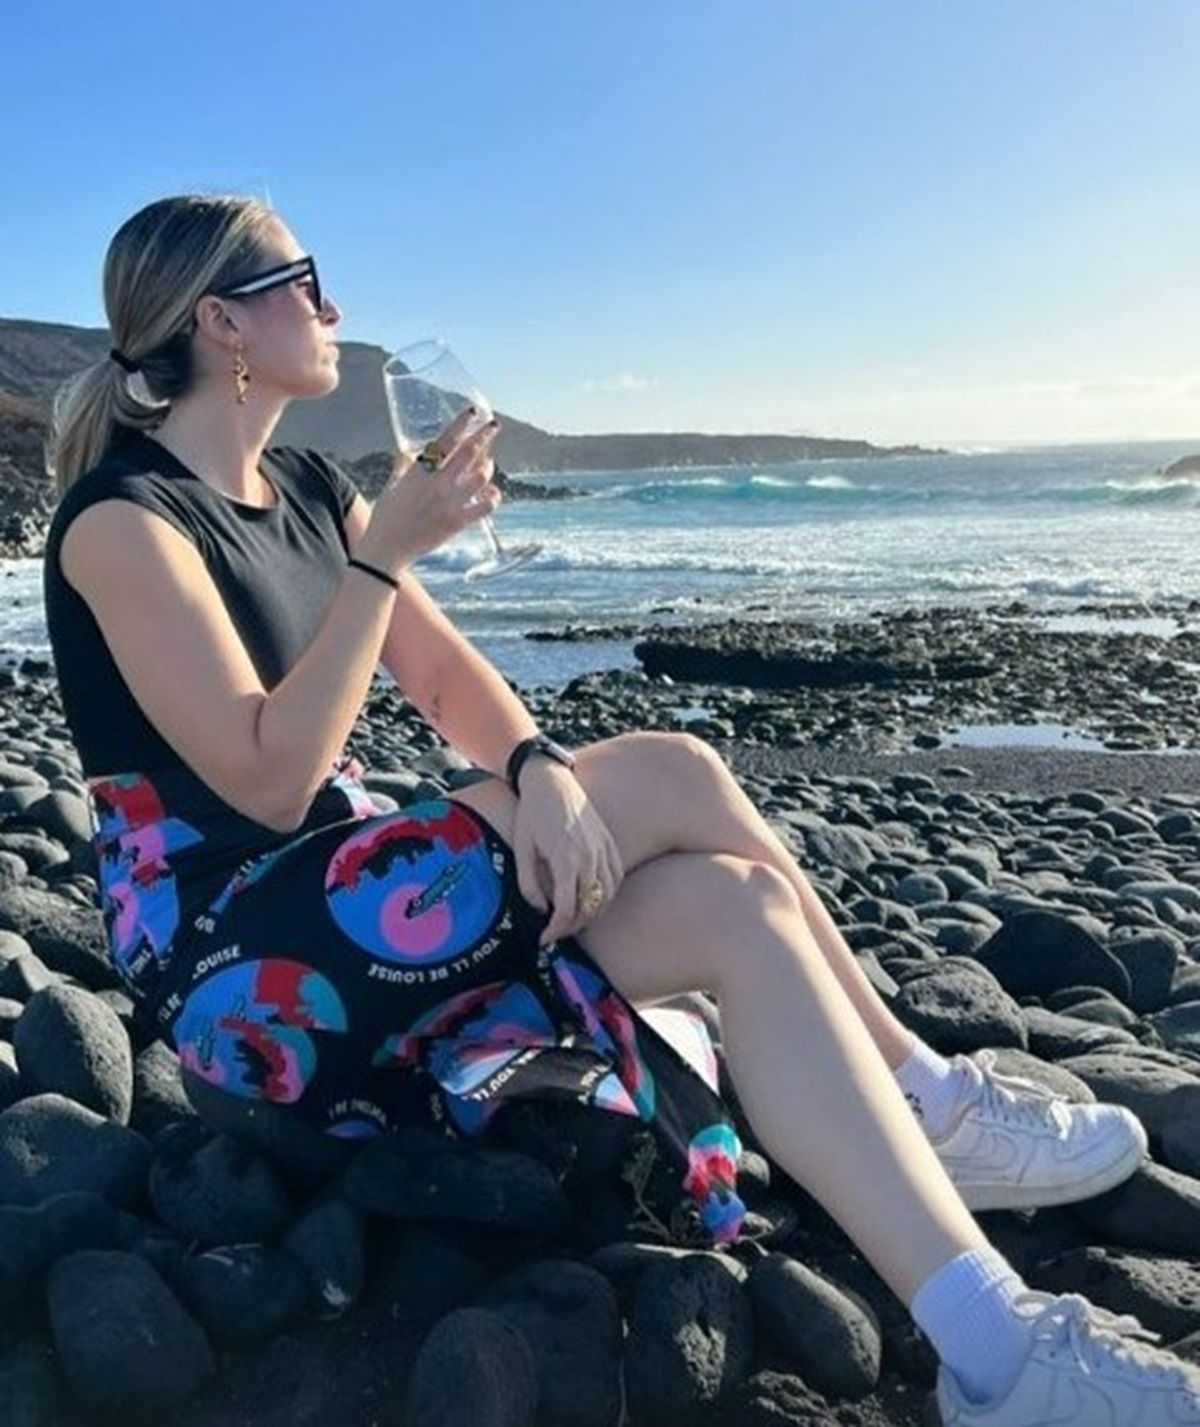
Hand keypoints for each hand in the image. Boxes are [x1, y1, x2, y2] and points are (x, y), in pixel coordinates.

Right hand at [361, 407, 501, 572]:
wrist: (387, 548)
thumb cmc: (386, 515)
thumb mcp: (392, 485)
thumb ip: (403, 466)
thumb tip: (409, 452)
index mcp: (420, 471)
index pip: (446, 441)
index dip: (462, 424)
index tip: (473, 412)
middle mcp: (438, 484)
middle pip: (470, 453)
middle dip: (485, 435)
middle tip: (493, 426)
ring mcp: (450, 503)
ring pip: (481, 477)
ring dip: (488, 467)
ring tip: (487, 464)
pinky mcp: (458, 521)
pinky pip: (485, 506)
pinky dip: (492, 497)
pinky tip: (492, 493)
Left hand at [511, 763, 624, 945]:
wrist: (550, 779)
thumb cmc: (531, 812)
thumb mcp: (521, 848)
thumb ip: (528, 884)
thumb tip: (540, 909)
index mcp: (565, 858)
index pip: (567, 909)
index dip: (555, 929)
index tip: (544, 938)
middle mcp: (589, 855)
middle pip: (590, 906)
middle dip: (572, 926)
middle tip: (556, 932)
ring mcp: (602, 847)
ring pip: (607, 894)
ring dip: (593, 912)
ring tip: (574, 919)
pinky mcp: (608, 840)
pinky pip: (616, 876)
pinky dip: (608, 893)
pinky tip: (594, 899)